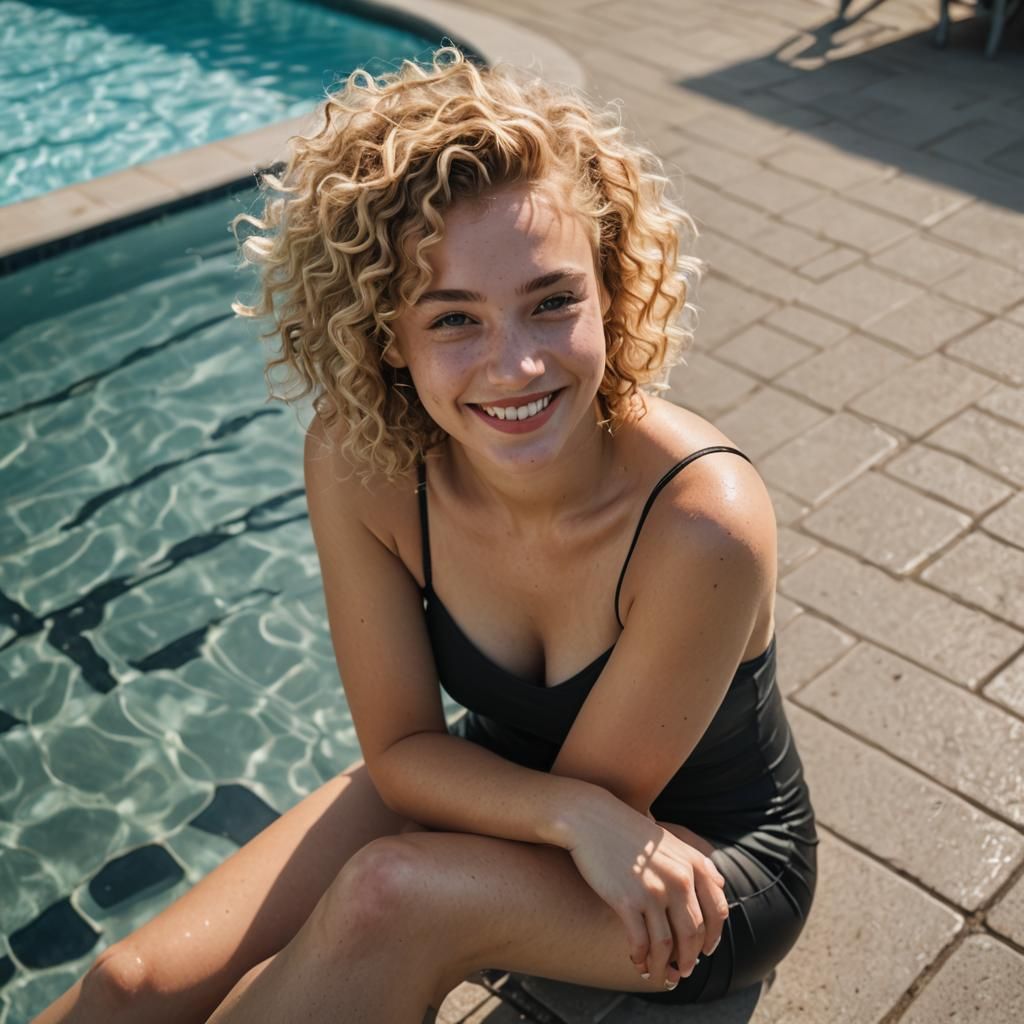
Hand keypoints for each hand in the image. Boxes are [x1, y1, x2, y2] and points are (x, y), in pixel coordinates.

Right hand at [564, 796, 728, 989]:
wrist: (592, 820)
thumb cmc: (630, 831)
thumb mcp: (671, 841)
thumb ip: (698, 862)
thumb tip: (721, 883)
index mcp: (694, 865)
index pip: (717, 912)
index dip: (713, 938)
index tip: (705, 951)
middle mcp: (680, 880)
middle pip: (693, 934)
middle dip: (689, 958)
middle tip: (683, 970)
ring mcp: (654, 892)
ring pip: (668, 946)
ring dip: (665, 966)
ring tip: (660, 974)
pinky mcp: (627, 901)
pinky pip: (641, 943)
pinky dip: (641, 959)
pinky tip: (637, 961)